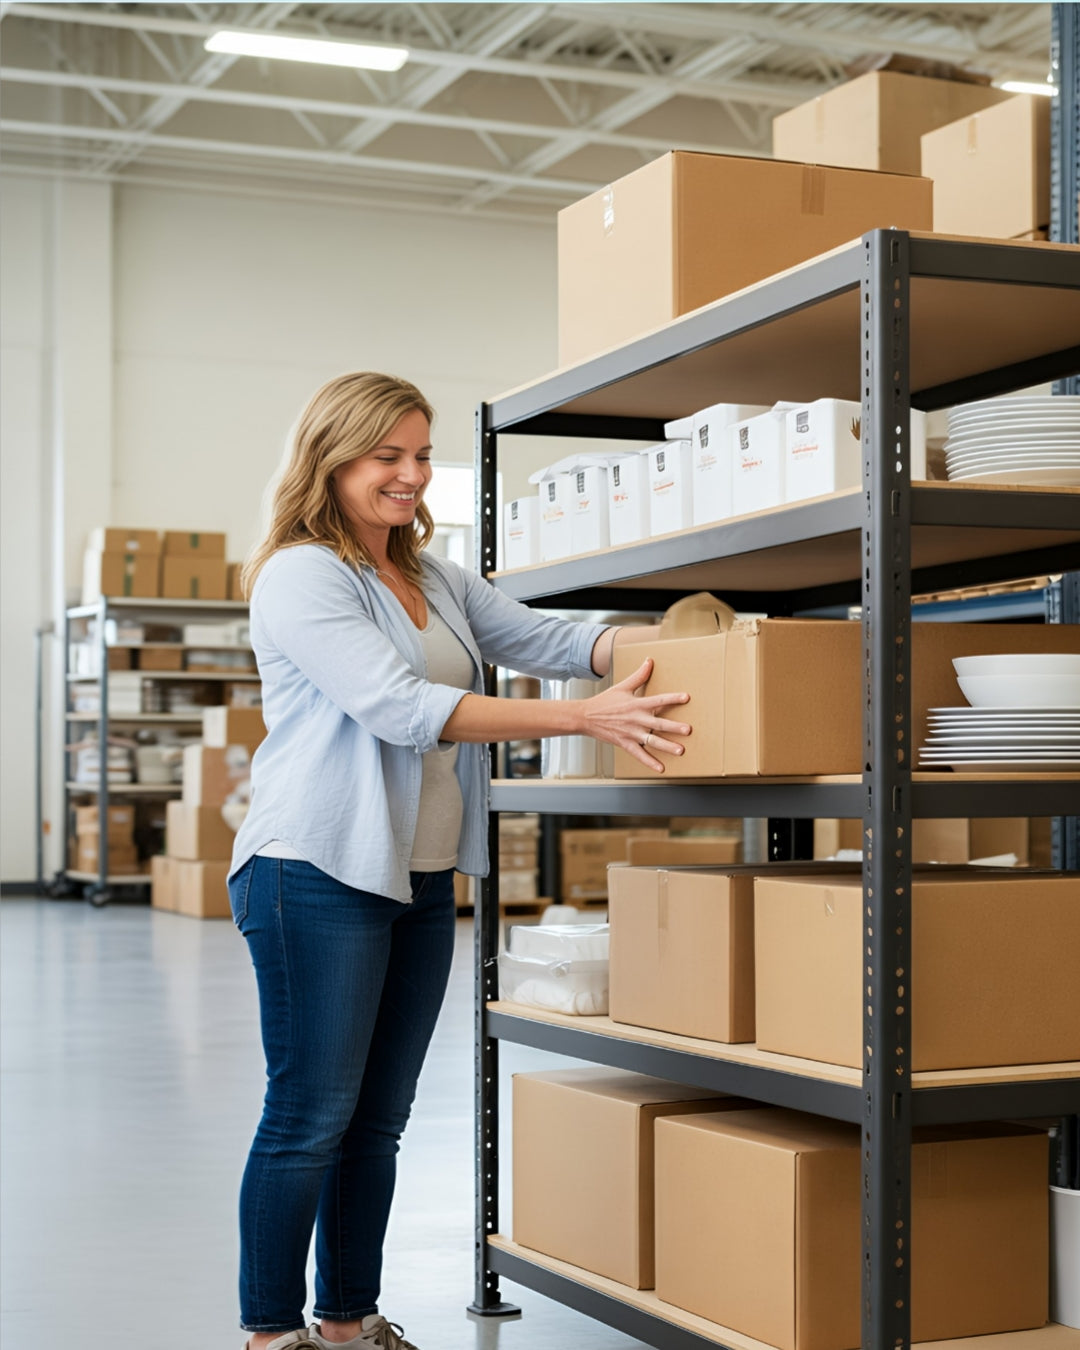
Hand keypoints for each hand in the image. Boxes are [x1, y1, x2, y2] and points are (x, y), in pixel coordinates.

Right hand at [580, 658, 690, 772]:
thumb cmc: (604, 702)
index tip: (686, 698)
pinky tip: (661, 768)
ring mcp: (631, 733)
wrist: (586, 716)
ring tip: (680, 750)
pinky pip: (639, 754)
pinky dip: (650, 762)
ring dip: (667, 746)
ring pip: (652, 741)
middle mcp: (636, 719)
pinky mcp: (625, 743)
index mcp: (637, 704)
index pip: (658, 700)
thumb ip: (639, 676)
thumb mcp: (622, 687)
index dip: (673, 698)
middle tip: (688, 730)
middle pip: (658, 724)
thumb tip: (649, 661)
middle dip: (674, 727)